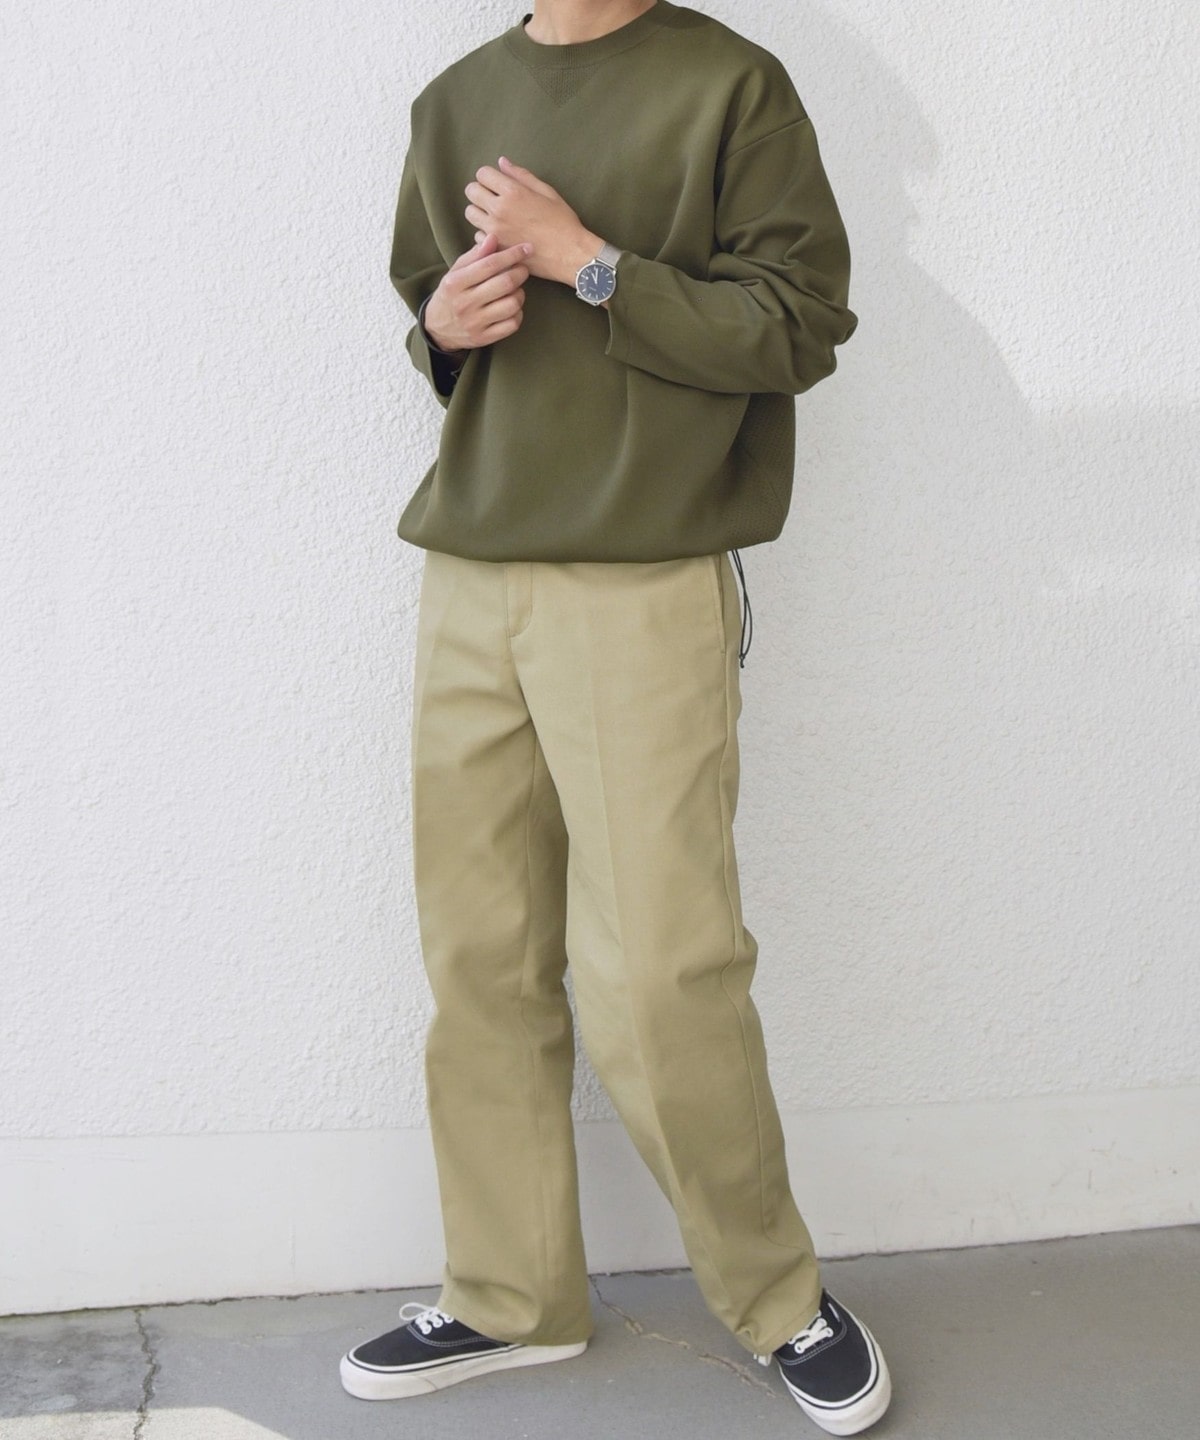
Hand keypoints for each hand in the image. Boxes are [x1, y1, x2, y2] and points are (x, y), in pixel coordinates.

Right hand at [423, 231, 530, 351]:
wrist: (437, 329)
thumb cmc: (452, 294)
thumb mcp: (456, 271)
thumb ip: (475, 255)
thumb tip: (493, 237)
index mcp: (456, 283)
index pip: (489, 264)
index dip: (512, 254)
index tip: (526, 248)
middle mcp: (464, 303)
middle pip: (504, 283)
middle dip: (520, 272)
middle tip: (522, 269)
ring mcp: (474, 323)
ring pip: (512, 304)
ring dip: (520, 294)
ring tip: (515, 290)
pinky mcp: (484, 338)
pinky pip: (512, 324)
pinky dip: (518, 313)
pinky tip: (512, 308)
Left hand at [465, 156, 601, 287]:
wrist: (569, 255)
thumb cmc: (563, 222)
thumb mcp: (546, 192)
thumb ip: (521, 176)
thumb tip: (502, 162)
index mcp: (512, 192)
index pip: (482, 174)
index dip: (489, 176)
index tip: (497, 183)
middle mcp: (499, 209)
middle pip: (471, 191)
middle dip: (480, 191)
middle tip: (493, 198)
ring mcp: (495, 231)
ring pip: (470, 213)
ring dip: (480, 212)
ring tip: (495, 217)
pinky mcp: (496, 249)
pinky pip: (477, 236)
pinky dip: (485, 234)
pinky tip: (500, 235)